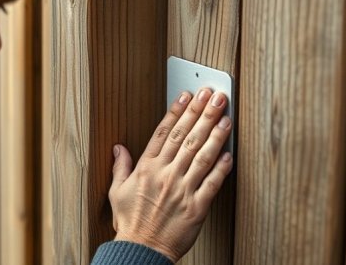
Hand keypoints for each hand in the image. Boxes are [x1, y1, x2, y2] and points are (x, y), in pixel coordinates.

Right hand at [109, 88, 232, 262]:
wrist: (141, 251)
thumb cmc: (130, 223)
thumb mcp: (116, 192)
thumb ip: (120, 167)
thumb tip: (119, 147)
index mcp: (146, 169)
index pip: (164, 133)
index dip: (177, 112)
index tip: (187, 95)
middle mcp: (165, 175)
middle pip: (186, 137)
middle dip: (201, 113)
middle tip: (212, 95)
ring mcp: (182, 190)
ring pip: (202, 155)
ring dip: (215, 134)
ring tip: (224, 115)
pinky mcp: (197, 207)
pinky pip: (212, 183)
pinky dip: (222, 168)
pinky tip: (230, 152)